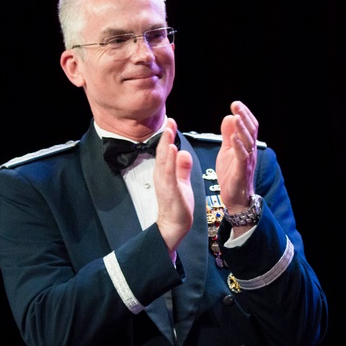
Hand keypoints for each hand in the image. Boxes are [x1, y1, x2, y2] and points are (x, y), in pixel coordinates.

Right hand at [153, 118, 193, 259]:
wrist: (174, 226)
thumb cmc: (178, 206)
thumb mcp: (182, 182)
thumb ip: (182, 167)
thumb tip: (183, 152)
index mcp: (165, 172)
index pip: (166, 151)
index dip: (168, 136)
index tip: (171, 121)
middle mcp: (162, 175)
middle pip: (163, 152)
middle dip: (166, 135)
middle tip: (169, 120)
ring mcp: (164, 183)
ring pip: (164, 160)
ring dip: (166, 144)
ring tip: (168, 130)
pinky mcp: (170, 191)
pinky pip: (169, 174)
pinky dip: (170, 161)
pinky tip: (173, 151)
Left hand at [216, 100, 257, 211]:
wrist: (235, 198)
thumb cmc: (231, 174)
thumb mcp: (227, 150)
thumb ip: (228, 135)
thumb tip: (228, 117)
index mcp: (247, 146)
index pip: (250, 127)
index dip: (245, 114)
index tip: (236, 104)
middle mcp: (250, 152)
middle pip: (251, 131)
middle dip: (244, 116)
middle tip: (236, 105)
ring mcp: (247, 161)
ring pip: (248, 142)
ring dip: (241, 129)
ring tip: (236, 117)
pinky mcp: (241, 171)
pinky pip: (242, 157)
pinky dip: (238, 146)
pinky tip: (233, 138)